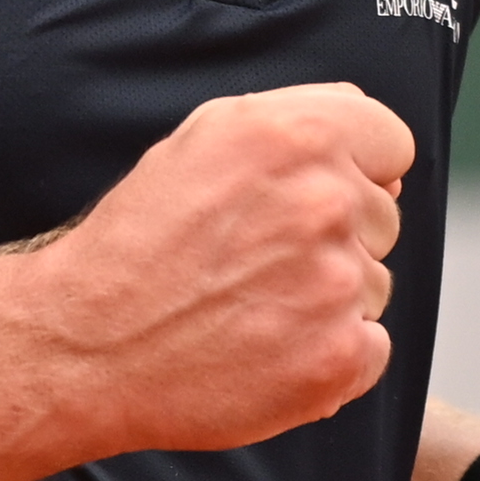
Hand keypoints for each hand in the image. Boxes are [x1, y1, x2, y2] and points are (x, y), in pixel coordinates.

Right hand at [0, 85, 414, 480]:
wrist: (86, 345)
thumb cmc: (139, 243)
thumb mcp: (204, 140)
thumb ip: (298, 123)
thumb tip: (375, 149)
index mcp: (295, 136)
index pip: (393, 142)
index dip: (357, 169)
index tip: (315, 196)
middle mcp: (322, 203)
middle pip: (383, 218)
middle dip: (336, 236)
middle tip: (257, 260)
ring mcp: (336, 285)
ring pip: (373, 285)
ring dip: (328, 298)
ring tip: (252, 305)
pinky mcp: (338, 357)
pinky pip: (371, 348)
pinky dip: (329, 355)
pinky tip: (268, 348)